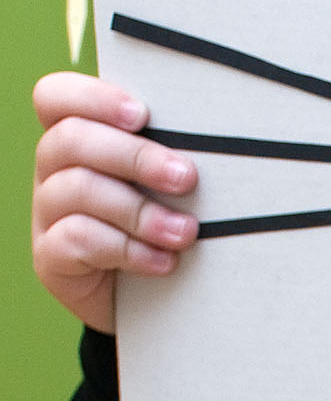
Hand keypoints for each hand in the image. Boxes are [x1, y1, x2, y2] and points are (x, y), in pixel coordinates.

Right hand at [31, 73, 198, 334]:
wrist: (149, 303)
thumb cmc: (163, 229)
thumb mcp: (167, 190)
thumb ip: (169, 158)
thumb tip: (213, 139)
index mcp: (76, 139)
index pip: (56, 97)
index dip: (92, 98)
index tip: (142, 115)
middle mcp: (53, 170)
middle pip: (71, 139)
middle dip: (135, 156)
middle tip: (185, 178)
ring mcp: (47, 214)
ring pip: (76, 189)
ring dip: (139, 210)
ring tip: (185, 233)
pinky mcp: (50, 257)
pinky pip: (77, 239)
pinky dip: (128, 249)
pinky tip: (164, 262)